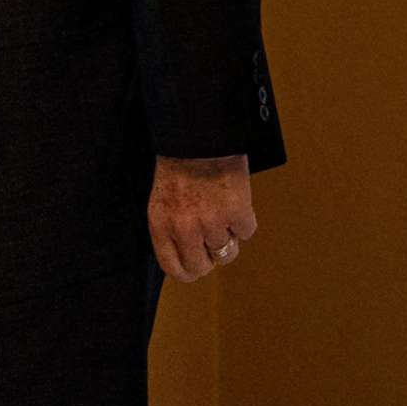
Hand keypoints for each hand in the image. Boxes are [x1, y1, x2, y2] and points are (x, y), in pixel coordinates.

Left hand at [147, 154, 256, 282]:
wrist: (199, 134)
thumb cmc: (180, 163)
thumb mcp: (163, 199)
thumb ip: (171, 230)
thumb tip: (187, 258)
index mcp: (160, 224)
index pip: (174, 269)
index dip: (189, 271)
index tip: (198, 266)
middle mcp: (184, 227)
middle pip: (202, 267)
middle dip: (211, 257)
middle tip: (214, 240)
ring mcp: (211, 221)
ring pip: (227, 251)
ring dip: (229, 234)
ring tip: (222, 209)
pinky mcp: (236, 212)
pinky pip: (246, 232)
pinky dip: (244, 218)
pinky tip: (234, 199)